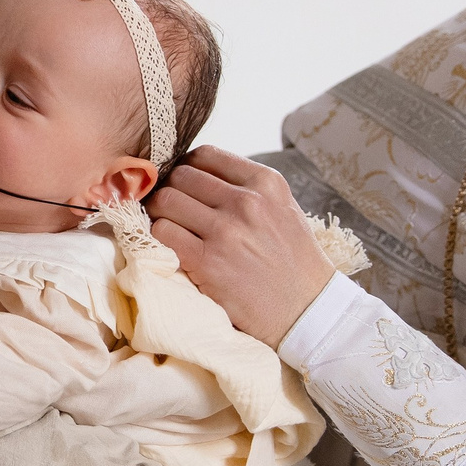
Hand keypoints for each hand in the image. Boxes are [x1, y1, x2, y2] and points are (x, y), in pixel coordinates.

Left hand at [145, 145, 338, 349]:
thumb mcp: (282, 208)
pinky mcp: (207, 262)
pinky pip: (163, 232)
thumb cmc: (292, 261)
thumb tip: (198, 172)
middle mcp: (246, 201)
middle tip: (170, 208)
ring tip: (169, 226)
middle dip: (170, 189)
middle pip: (181, 176)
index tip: (184, 184)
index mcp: (266, 183)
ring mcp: (225, 231)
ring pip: (166, 201)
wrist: (306, 310)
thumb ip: (246, 187)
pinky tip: (171, 246)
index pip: (205, 155)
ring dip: (159, 213)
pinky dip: (159, 236)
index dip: (186, 167)